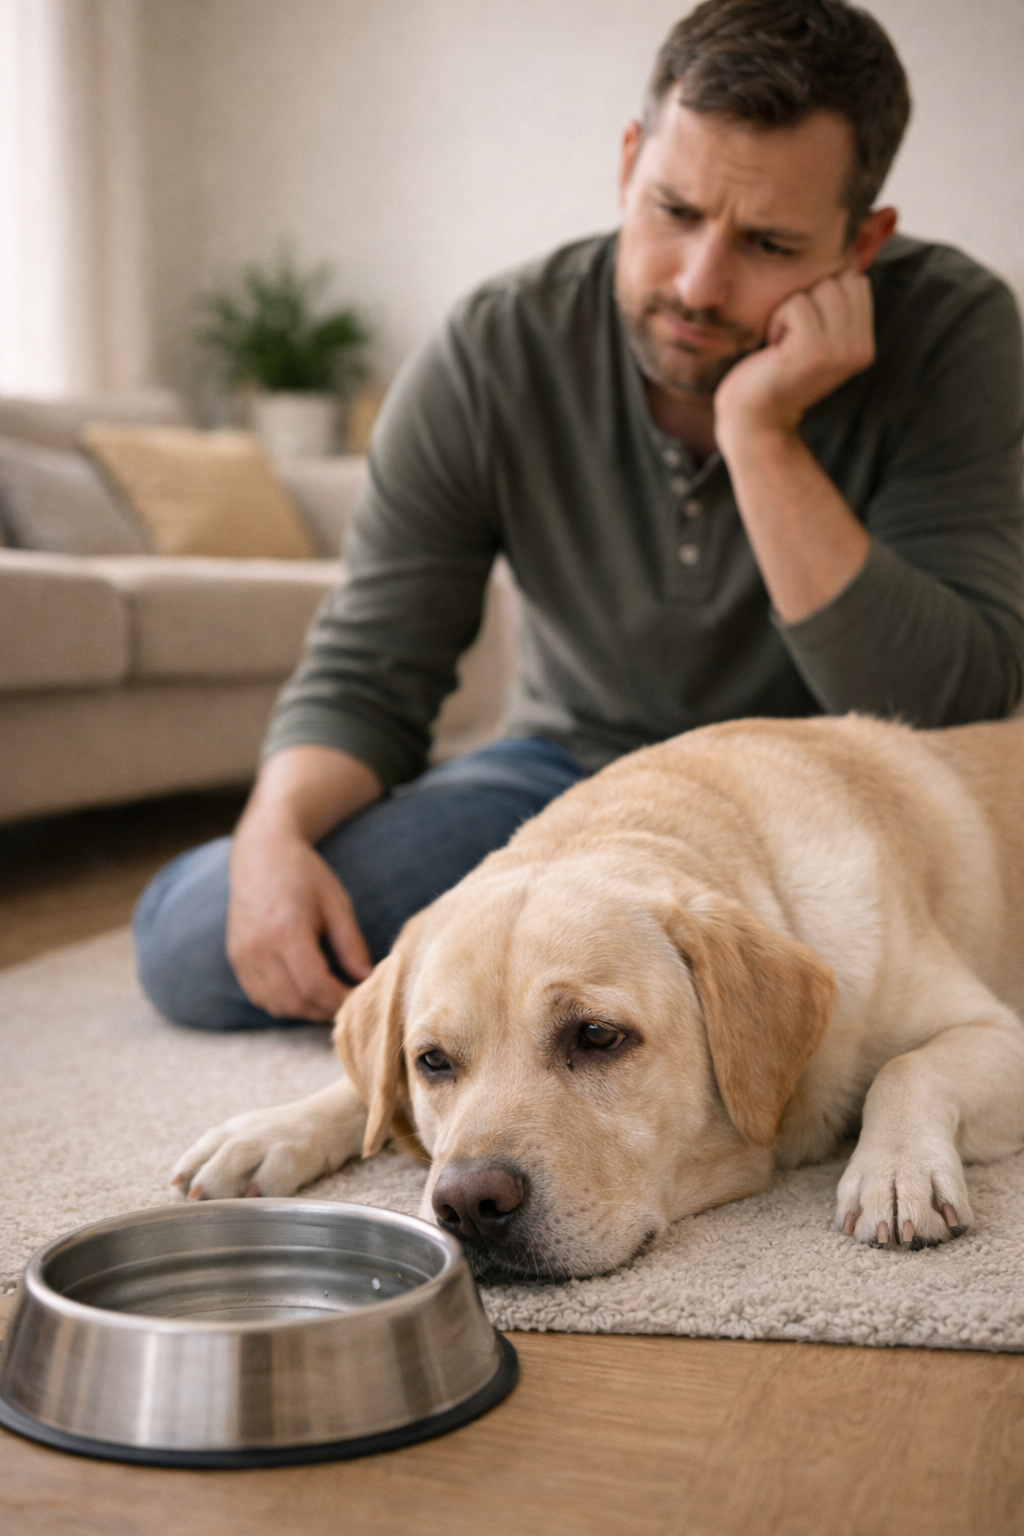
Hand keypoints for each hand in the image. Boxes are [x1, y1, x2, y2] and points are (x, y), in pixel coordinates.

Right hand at [227, 819, 371, 1021]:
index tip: (361, 1000)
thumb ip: (351, 943)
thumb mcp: (337, 902)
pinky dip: (285, 1004)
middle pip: (295, 1001)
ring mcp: (243, 955)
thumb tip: (365, 979)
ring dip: (306, 1011)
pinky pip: (260, 997)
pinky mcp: (236, 958)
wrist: (261, 855)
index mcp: (286, 930)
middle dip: (326, 1010)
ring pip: (276, 1005)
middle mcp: (258, 947)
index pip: (315, 985)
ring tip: (329, 1001)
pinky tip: (305, 992)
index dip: (340, 1000)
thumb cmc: (304, 874)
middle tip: (350, 1005)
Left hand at [714, 268, 875, 447]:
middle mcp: (860, 348)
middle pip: (839, 279)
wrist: (755, 417)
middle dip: (806, 298)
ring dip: (790, 308)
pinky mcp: (815, 353)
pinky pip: (796, 304)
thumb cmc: (774, 368)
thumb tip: (862, 238)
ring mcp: (840, 351)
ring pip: (819, 288)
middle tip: (790, 337)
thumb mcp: (813, 333)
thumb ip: (834, 300)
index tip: (802, 329)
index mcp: (864, 342)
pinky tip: (773, 348)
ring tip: (783, 342)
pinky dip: (777, 319)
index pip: (854, 280)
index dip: (820, 293)